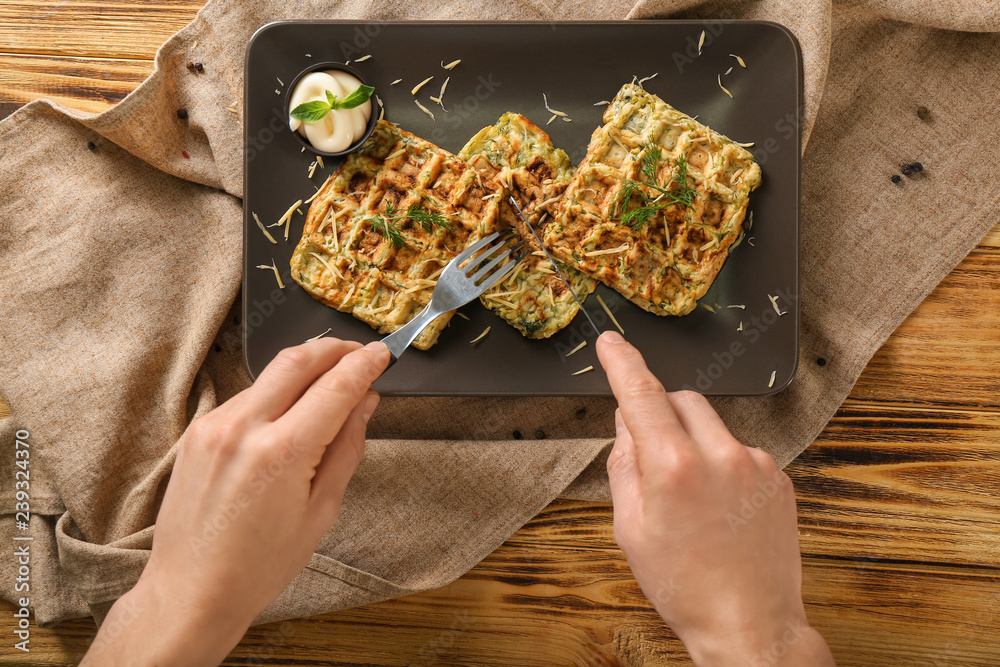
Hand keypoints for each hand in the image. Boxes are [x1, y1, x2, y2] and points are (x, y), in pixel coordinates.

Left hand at [82, 338, 389, 666]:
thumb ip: (346, 448)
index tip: (382, 354)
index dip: (364, 365)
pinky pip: (245, 398)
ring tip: (327, 388)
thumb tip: (365, 403)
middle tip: (357, 353)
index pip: (335, 387)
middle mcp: (244, 429)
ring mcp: (214, 427)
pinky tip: (287, 417)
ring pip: (268, 376)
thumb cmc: (259, 565)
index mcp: (282, 453)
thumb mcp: (321, 512)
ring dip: (303, 371)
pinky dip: (273, 396)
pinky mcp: (196, 432)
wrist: (191, 591)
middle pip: (297, 360)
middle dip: (333, 348)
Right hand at [595, 331, 833, 665]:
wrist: (749, 624)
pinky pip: (739, 449)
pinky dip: (722, 463)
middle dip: (661, 414)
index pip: (642, 396)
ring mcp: (755, 464)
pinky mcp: (778, 476)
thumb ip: (624, 465)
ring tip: (691, 498)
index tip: (610, 343)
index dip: (622, 364)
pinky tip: (719, 507)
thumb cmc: (684, 585)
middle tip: (650, 454)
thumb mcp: (630, 529)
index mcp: (674, 468)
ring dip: (693, 441)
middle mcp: (720, 456)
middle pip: (681, 400)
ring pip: (712, 425)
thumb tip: (627, 424)